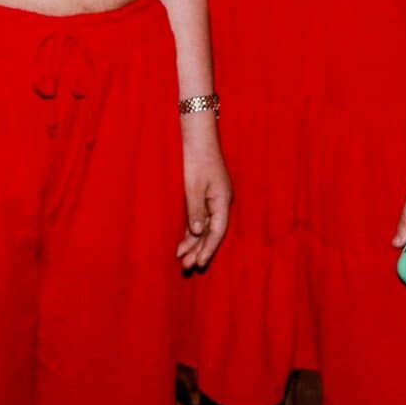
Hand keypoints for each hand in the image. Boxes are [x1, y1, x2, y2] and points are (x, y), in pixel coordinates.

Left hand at [177, 113, 230, 271]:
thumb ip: (196, 211)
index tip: (199, 263)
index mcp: (223, 201)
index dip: (208, 249)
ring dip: (194, 243)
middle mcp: (221, 203)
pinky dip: (192, 231)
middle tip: (187, 267)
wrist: (198, 137)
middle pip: (212, 233)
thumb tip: (198, 233)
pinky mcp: (206, 196)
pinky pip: (200, 218)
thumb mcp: (193, 187)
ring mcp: (214, 200)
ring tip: (182, 260)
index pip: (217, 232)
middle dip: (199, 250)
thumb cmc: (196, 159)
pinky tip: (184, 243)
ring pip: (205, 227)